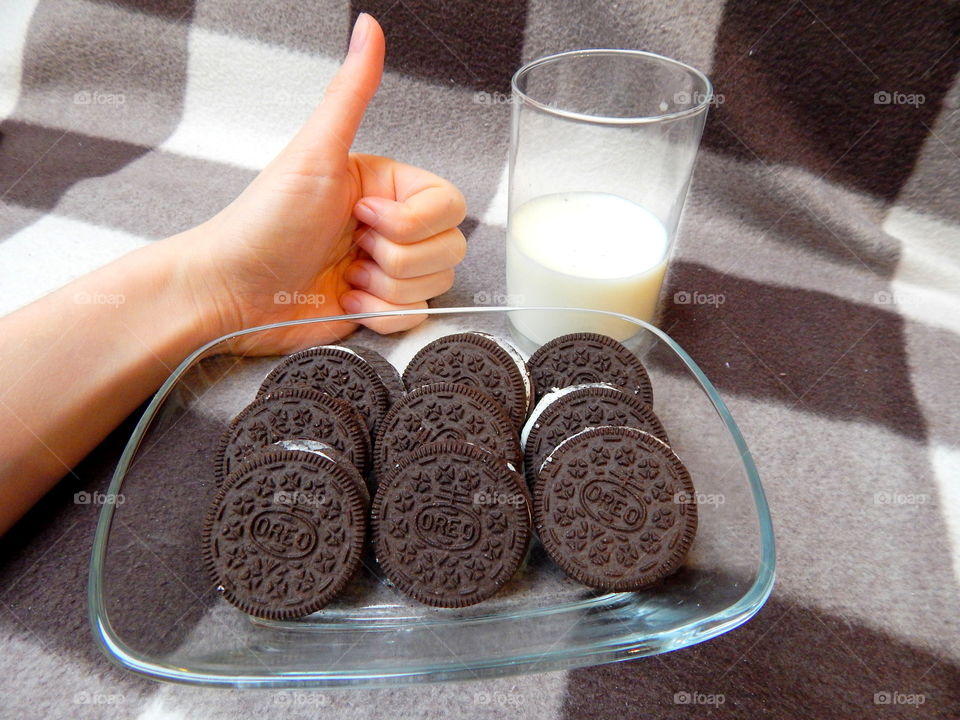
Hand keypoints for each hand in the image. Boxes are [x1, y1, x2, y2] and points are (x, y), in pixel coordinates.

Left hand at [179, 14, 465, 353]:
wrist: (231, 292)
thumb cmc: (262, 223)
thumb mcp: (313, 153)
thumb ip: (349, 92)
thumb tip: (368, 29)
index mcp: (386, 187)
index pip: (449, 205)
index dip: (411, 221)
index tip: (361, 216)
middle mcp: (391, 225)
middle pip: (449, 247)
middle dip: (396, 256)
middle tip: (350, 245)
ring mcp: (387, 268)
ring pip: (435, 283)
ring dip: (385, 286)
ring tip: (343, 271)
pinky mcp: (379, 307)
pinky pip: (415, 316)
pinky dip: (379, 314)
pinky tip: (345, 299)